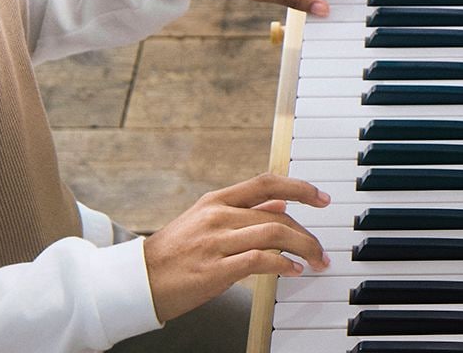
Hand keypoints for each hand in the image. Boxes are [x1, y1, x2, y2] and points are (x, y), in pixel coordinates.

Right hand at [142, 173, 330, 322]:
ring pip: (273, 234)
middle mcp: (217, 216)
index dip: (299, 187)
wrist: (141, 279)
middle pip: (277, 215)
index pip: (265, 183)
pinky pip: (260, 260)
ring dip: (303, 248)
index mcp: (215, 201)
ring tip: (315, 262)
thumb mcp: (206, 221)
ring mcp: (216, 242)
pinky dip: (283, 264)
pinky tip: (293, 271)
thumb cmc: (174, 253)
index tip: (322, 198)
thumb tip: (280, 204)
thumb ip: (243, 212)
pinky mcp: (216, 269)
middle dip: (307, 234)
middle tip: (321, 250)